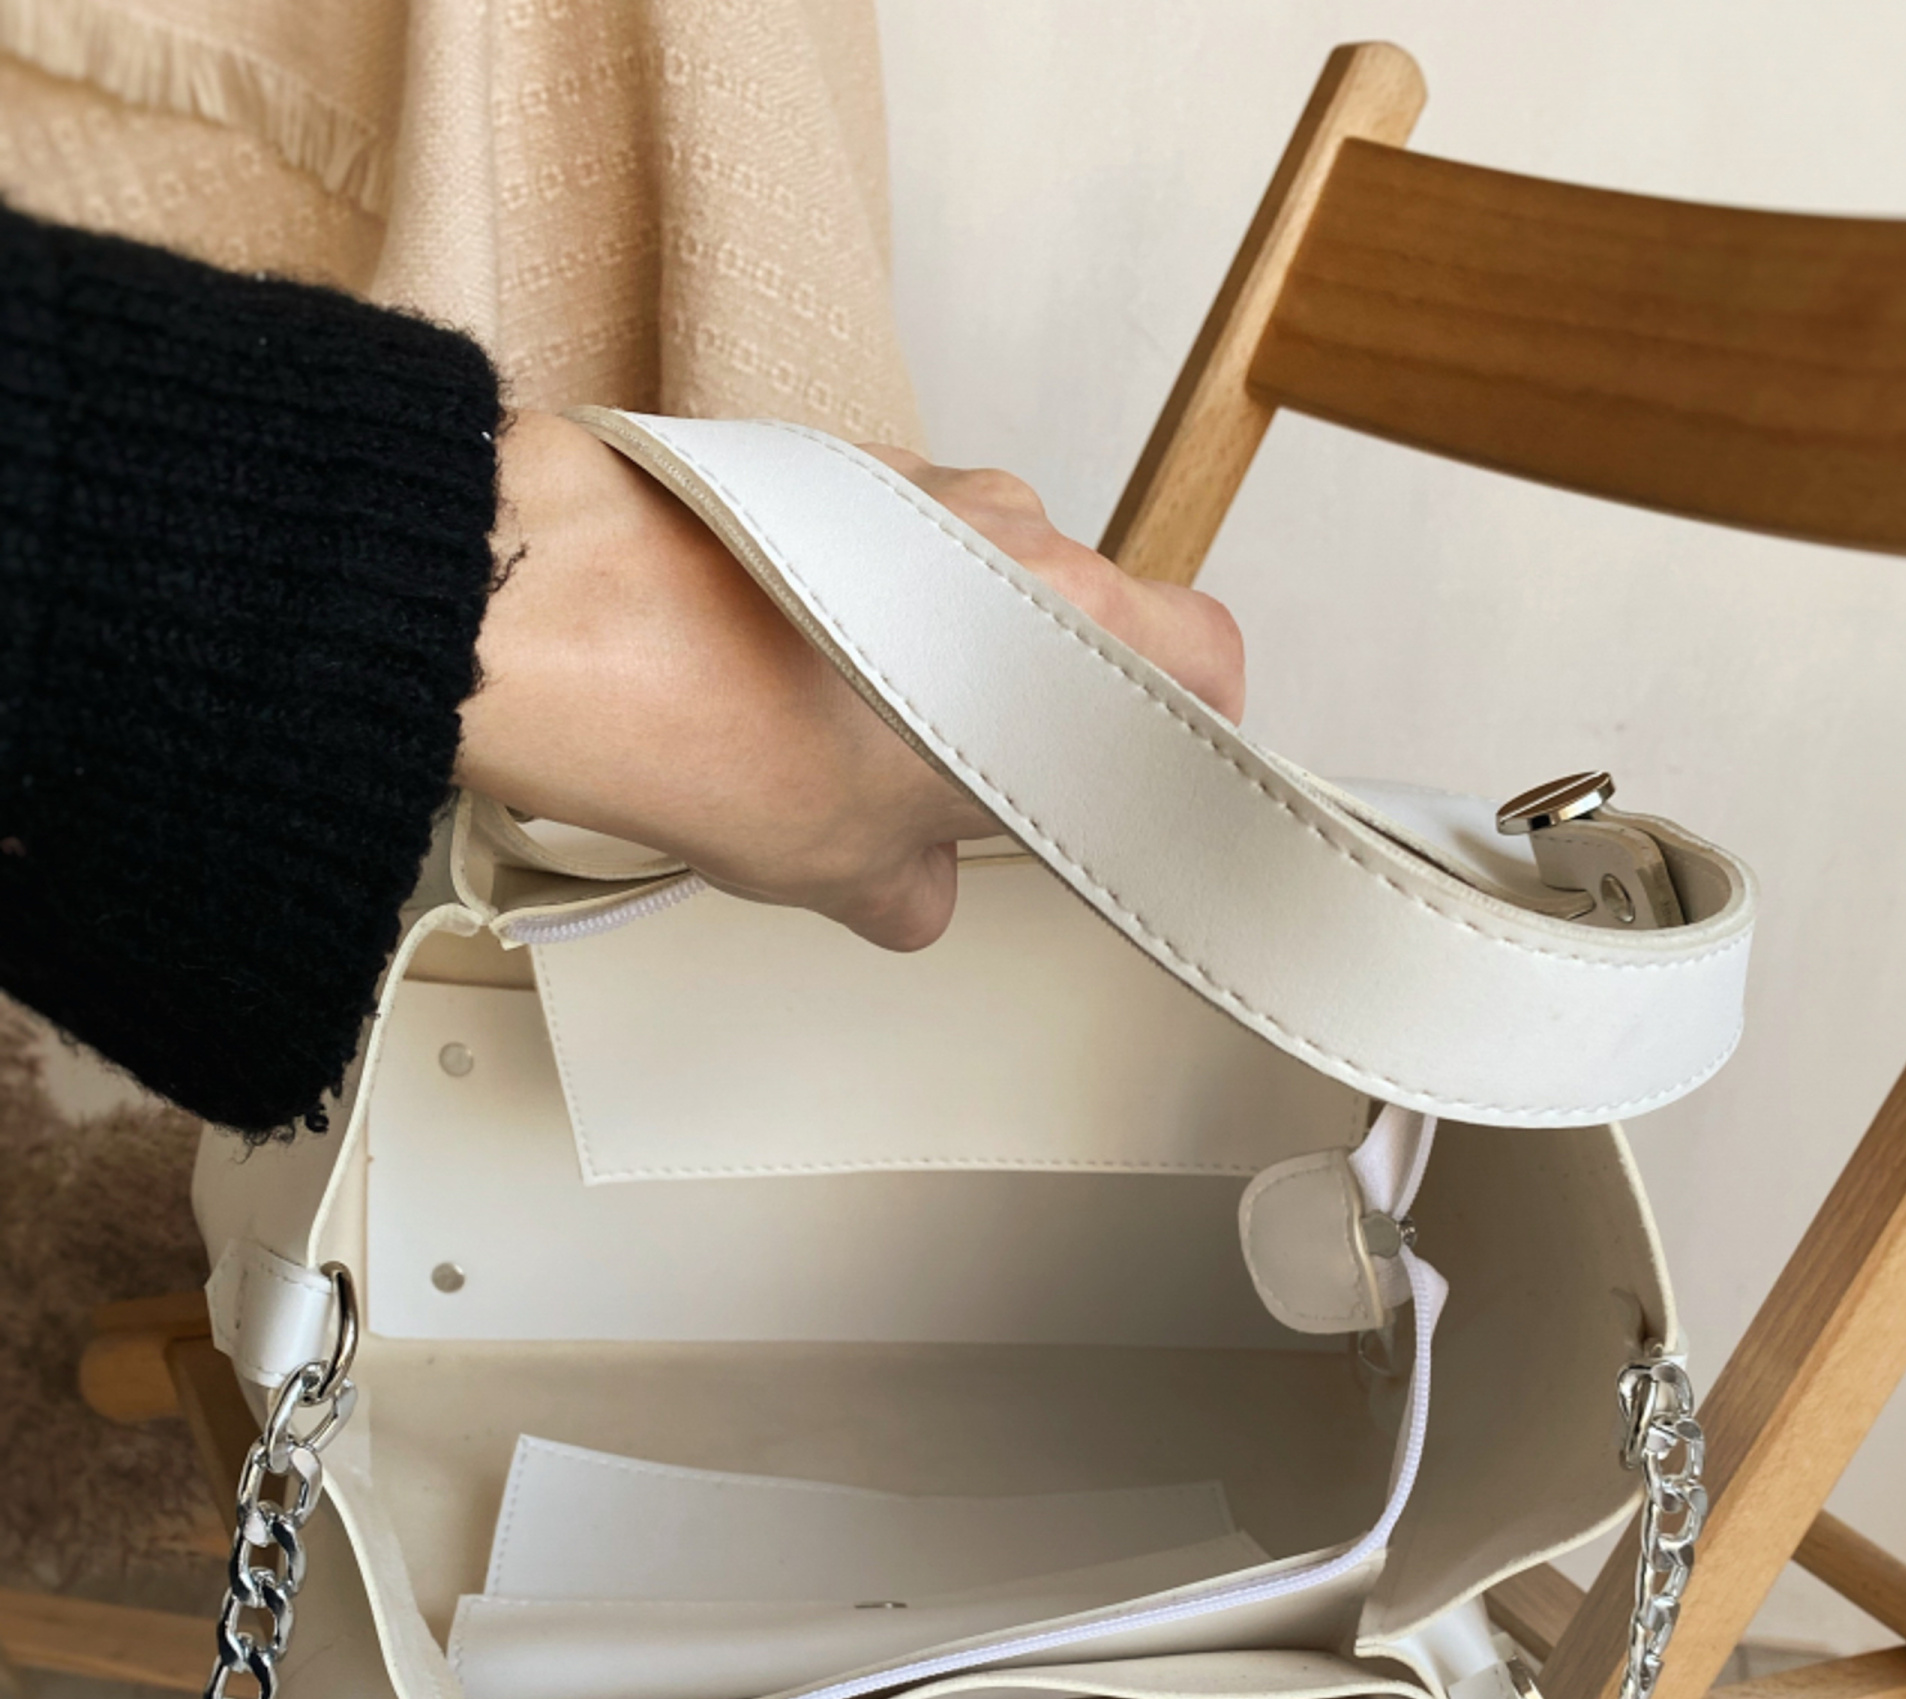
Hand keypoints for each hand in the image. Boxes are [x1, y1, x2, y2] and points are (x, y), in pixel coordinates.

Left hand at [456, 412, 1243, 949]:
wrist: (562, 614)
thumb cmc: (715, 723)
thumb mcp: (843, 867)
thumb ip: (916, 883)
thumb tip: (909, 888)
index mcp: (1073, 633)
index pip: (1207, 661)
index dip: (1185, 728)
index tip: (1142, 779)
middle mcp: (1018, 534)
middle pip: (1090, 619)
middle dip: (1042, 700)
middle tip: (975, 785)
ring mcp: (926, 487)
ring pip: (987, 577)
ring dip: (949, 647)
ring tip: (850, 735)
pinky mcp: (836, 467)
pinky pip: (896, 542)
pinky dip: (869, 601)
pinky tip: (791, 673)